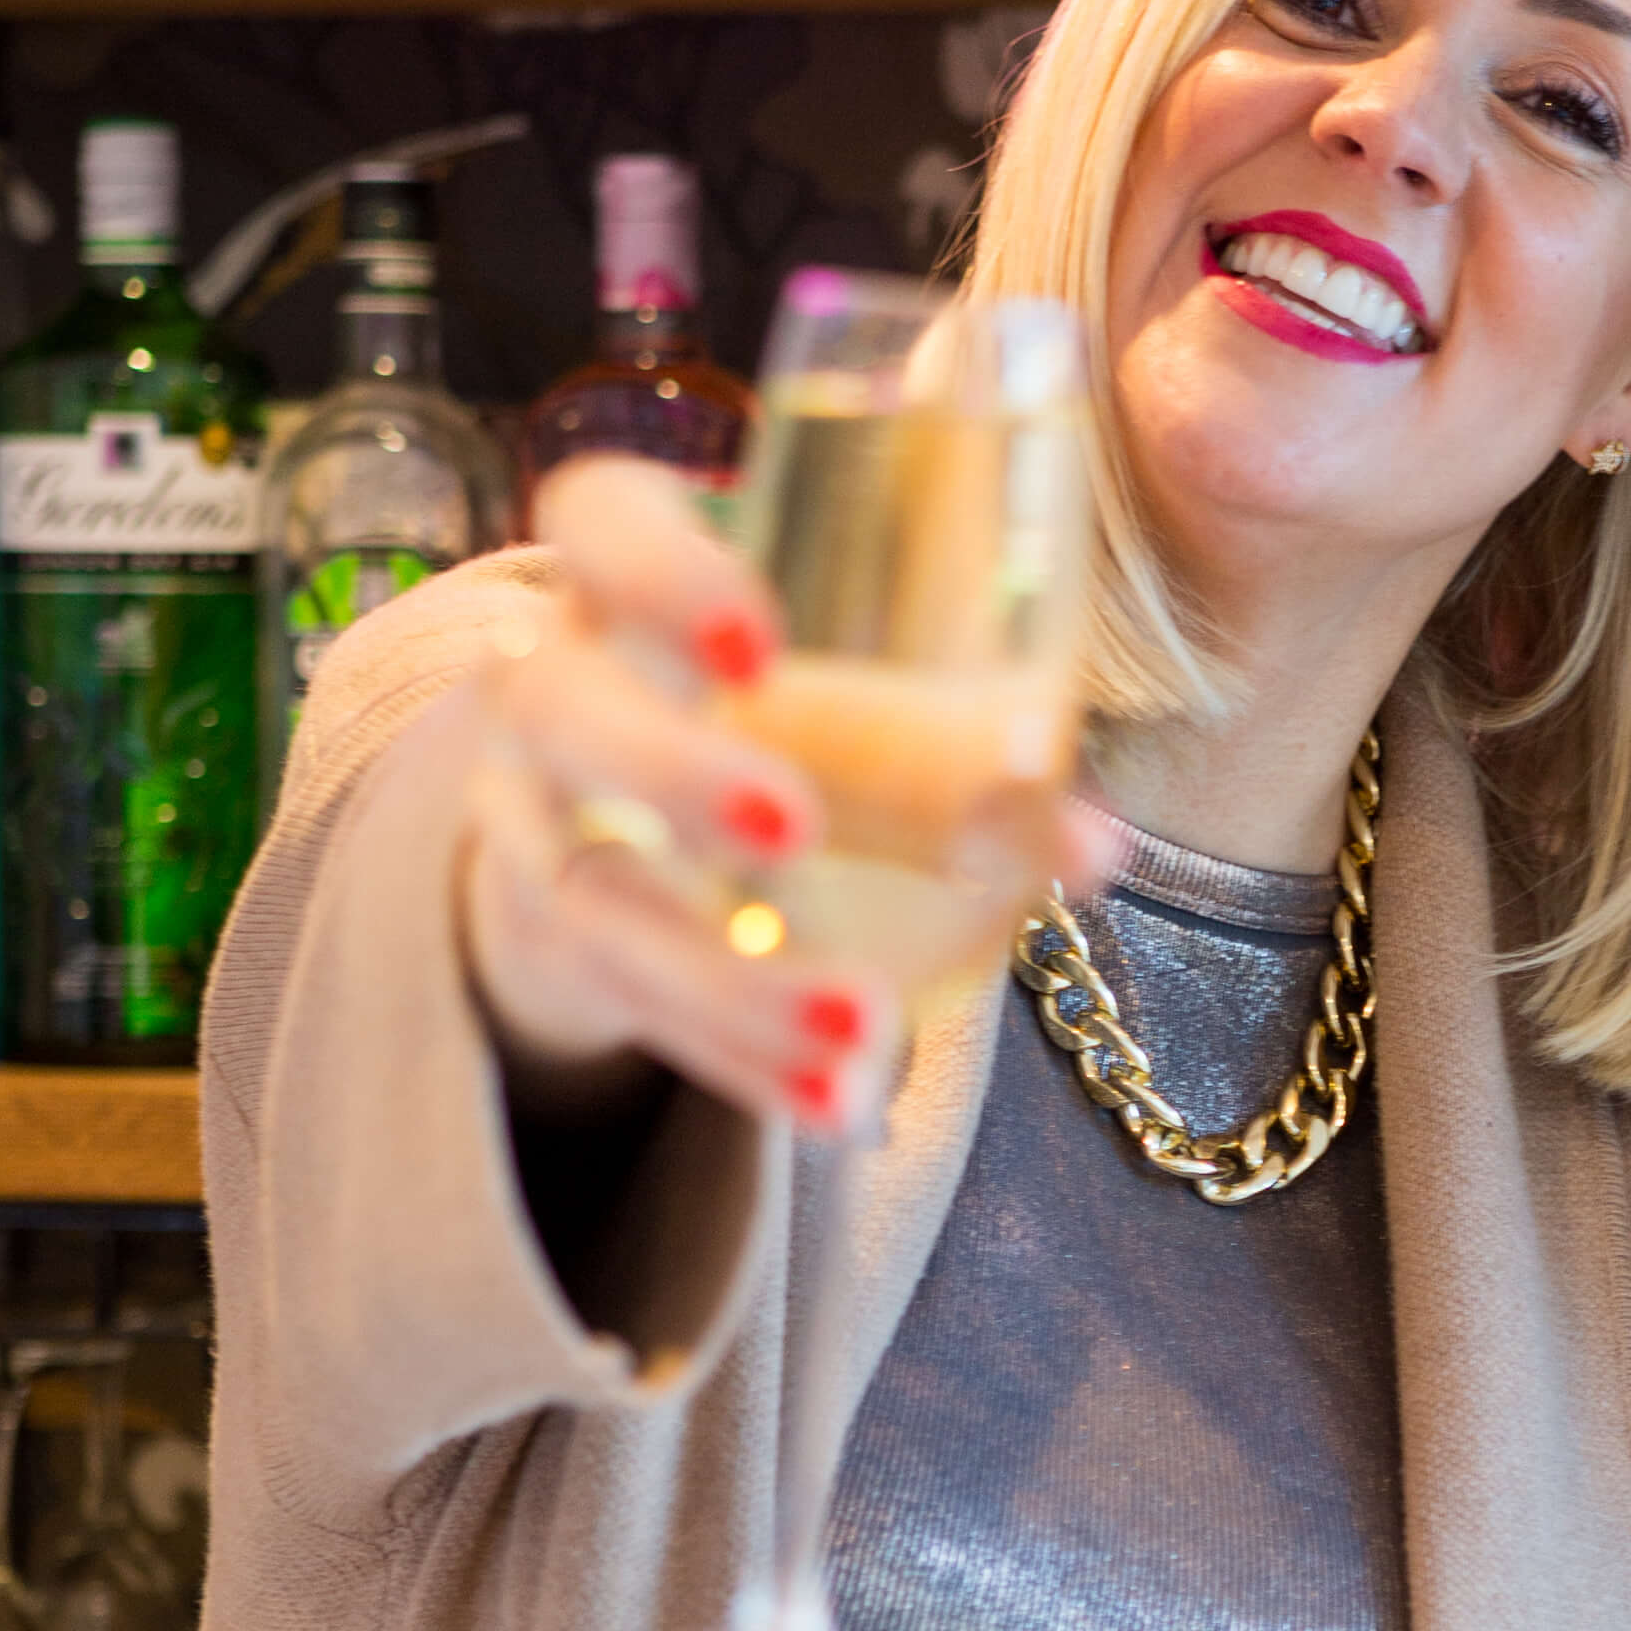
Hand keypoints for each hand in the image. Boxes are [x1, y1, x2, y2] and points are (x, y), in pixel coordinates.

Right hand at [458, 456, 1117, 1135]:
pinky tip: (841, 1108)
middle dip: (670, 767)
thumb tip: (1099, 845)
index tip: (760, 635)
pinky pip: (638, 1011)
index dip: (662, 568)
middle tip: (794, 824)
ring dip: (730, 973)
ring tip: (862, 1025)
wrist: (610, 806)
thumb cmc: (774, 700)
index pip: (601, 521)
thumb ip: (964, 735)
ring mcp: (531, 822)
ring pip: (593, 897)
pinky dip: (745, 1063)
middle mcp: (547, 684)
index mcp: (616, 569)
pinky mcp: (556, 943)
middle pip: (561, 707)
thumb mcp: (845, 675)